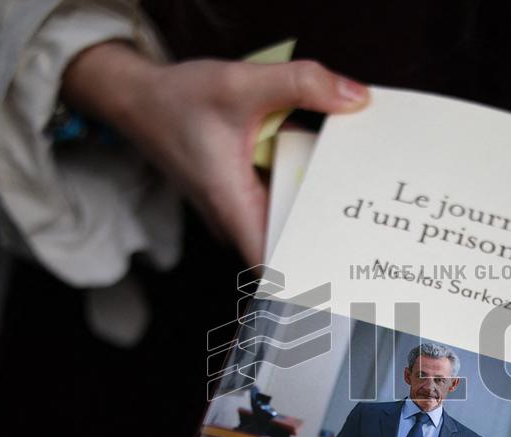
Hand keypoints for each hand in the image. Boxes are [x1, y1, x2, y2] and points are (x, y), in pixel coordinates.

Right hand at [61, 41, 369, 264]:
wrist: (136, 98)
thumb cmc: (177, 99)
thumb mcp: (240, 83)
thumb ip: (301, 84)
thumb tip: (356, 99)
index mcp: (234, 207)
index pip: (276, 270)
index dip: (310, 278)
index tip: (347, 276)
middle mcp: (235, 219)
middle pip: (292, 247)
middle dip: (330, 239)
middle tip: (373, 227)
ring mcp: (237, 210)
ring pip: (287, 223)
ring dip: (318, 211)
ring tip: (362, 198)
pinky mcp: (241, 196)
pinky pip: (280, 202)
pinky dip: (302, 188)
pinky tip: (328, 169)